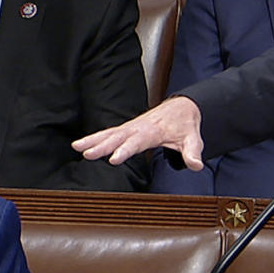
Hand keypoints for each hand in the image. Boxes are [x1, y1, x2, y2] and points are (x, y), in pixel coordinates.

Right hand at [72, 96, 204, 170]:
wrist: (182, 107)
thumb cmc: (185, 124)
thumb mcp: (193, 139)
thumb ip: (193, 152)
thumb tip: (196, 165)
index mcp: (154, 131)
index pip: (138, 142)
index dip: (126, 150)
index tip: (114, 158)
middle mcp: (139, 127)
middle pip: (119, 137)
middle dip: (103, 145)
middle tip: (87, 154)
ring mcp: (132, 127)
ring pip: (110, 133)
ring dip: (94, 140)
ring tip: (77, 147)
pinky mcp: (127, 128)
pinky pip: (109, 132)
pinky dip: (95, 137)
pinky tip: (80, 144)